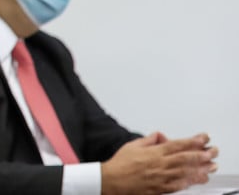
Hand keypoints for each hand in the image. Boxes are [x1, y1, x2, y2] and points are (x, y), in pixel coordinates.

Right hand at [101, 132, 217, 194]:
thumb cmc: (121, 164)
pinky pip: (180, 185)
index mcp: (154, 152)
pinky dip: (191, 181)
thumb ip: (149, 140)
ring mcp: (162, 178)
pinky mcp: (161, 189)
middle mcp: (160, 165)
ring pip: (187, 172)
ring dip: (202, 168)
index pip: (178, 145)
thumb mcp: (133, 145)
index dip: (194, 141)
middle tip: (213, 151)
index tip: (204, 138)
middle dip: (203, 154)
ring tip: (212, 165)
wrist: (112, 181)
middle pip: (187, 158)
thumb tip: (160, 136)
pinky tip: (199, 179)